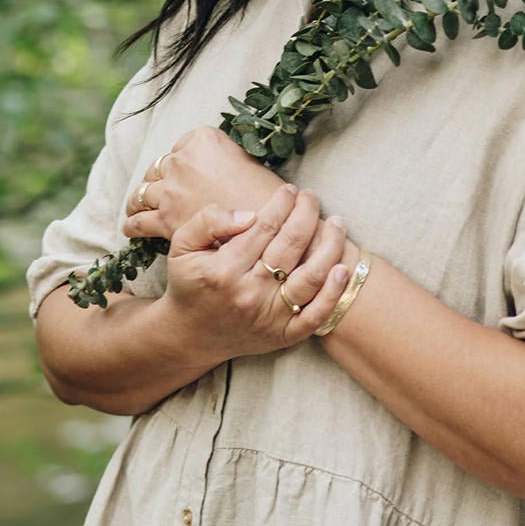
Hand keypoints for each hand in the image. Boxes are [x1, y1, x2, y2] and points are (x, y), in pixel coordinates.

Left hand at [122, 124, 286, 244]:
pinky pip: (139, 221)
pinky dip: (133, 224)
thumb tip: (210, 169)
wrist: (269, 229)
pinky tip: (131, 227)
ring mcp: (171, 189)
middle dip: (159, 179)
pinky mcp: (166, 219)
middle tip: (161, 191)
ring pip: (143, 192)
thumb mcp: (246, 160)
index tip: (185, 173)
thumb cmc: (265, 196)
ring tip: (137, 206)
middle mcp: (182, 160)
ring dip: (140, 199)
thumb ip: (222, 158)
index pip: (181, 146)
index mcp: (202, 139)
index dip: (183, 161)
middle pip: (159, 167)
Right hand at [161, 181, 353, 360]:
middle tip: (311, 197)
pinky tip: (342, 268)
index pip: (265, 226)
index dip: (282, 202)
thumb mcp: (182, 246)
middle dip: (307, 213)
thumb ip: (208, 221)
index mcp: (224, 270)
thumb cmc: (190, 282)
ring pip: (311, 276)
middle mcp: (249, 294)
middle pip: (291, 244)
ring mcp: (270, 318)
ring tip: (336, 223)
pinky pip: (316, 315)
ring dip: (330, 245)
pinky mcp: (284, 335)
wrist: (190, 335)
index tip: (289, 189)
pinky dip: (333, 291)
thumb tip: (250, 215)